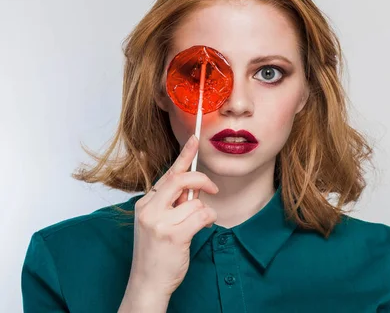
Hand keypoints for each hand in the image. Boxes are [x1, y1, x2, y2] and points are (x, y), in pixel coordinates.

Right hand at [125, 135, 218, 300]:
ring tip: (196, 225)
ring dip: (203, 212)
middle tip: (211, 188)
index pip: (167, 173)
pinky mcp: (173, 235)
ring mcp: (159, 223)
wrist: (147, 282)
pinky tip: (202, 230)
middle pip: (181, 179)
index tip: (196, 139)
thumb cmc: (157, 252)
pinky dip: (208, 221)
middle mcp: (149, 209)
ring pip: (195, 201)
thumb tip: (194, 186)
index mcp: (145, 203)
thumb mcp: (158, 222)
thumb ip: (172, 202)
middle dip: (201, 180)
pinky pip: (202, 215)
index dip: (184, 155)